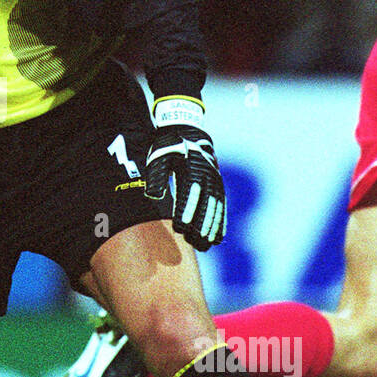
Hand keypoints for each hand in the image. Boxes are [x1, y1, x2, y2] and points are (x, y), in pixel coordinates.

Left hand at [145, 97, 225, 250]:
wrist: (186, 131)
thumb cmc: (168, 147)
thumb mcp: (159, 157)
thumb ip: (157, 176)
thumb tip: (155, 196)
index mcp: (190, 170)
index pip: (189, 195)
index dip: (185, 213)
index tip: (179, 229)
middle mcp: (206, 176)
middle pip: (205, 205)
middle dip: (200, 226)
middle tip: (194, 243)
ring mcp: (214, 181)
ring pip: (215, 208)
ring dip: (211, 228)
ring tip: (206, 245)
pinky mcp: (217, 185)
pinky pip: (222, 206)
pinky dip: (221, 222)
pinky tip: (218, 237)